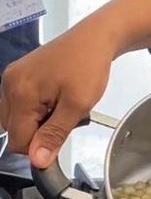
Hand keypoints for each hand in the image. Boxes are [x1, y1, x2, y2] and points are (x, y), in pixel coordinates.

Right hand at [0, 21, 113, 166]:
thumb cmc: (89, 65)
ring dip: (36, 121)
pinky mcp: (18, 74)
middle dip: (38, 132)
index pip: (17, 140)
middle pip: (13, 130)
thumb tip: (38, 160)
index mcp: (21, 93)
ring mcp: (12, 77)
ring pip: (15, 119)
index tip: (60, 136)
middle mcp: (9, 84)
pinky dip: (35, 109)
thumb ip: (54, 135)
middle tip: (63, 117)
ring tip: (59, 107)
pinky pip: (18, 103)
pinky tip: (53, 99)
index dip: (39, 146)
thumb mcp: (77, 105)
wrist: (94, 38)